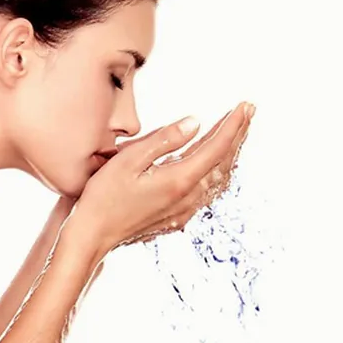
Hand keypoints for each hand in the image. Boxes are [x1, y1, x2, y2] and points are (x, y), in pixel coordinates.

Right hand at [69, 101, 254, 254]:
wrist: (93, 236)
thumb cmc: (104, 197)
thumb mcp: (128, 160)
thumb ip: (164, 140)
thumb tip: (195, 123)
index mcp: (178, 181)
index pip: (216, 148)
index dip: (233, 126)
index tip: (245, 106)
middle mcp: (188, 198)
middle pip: (224, 163)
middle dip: (239, 135)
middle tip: (249, 111)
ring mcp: (185, 210)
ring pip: (219, 178)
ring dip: (231, 153)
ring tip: (239, 132)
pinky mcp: (178, 217)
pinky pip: (209, 191)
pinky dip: (219, 171)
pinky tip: (218, 164)